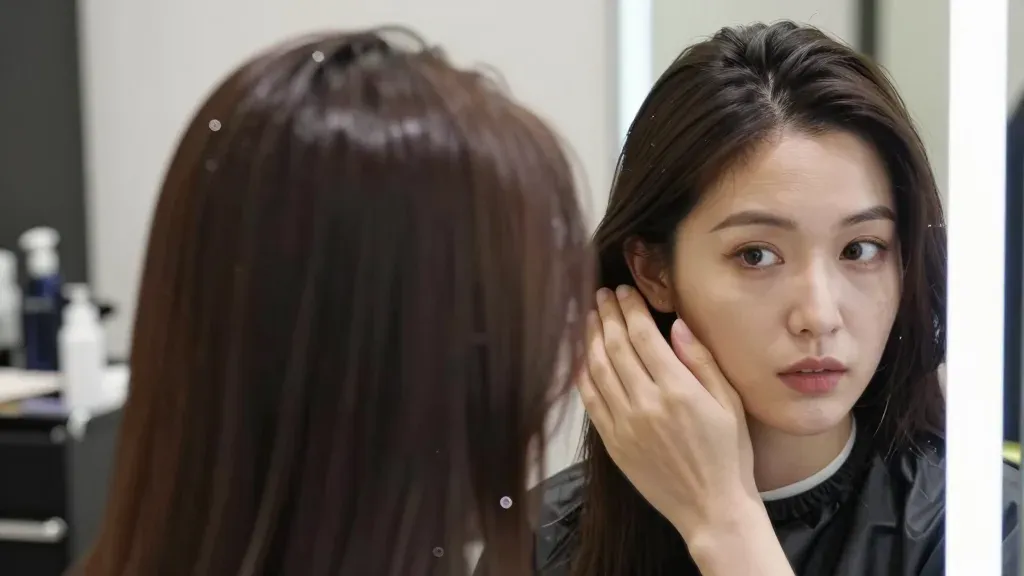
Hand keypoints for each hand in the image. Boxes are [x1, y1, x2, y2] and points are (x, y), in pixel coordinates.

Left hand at [578, 285, 758, 538]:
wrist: (711, 507)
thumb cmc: (728, 453)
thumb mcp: (728, 402)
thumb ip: (701, 360)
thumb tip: (676, 324)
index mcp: (678, 390)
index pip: (643, 336)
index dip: (630, 308)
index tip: (624, 290)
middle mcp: (646, 404)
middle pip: (616, 346)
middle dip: (606, 315)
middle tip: (601, 295)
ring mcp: (625, 424)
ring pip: (597, 369)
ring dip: (590, 338)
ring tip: (590, 317)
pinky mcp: (613, 442)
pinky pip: (590, 400)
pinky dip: (583, 374)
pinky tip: (583, 356)